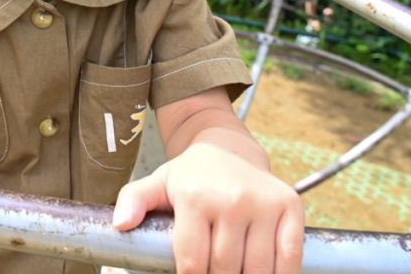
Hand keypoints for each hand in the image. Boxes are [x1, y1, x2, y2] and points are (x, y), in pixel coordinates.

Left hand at [112, 143, 303, 273]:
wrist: (228, 149)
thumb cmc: (189, 177)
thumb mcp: (157, 184)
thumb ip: (133, 200)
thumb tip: (120, 224)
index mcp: (194, 197)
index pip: (193, 263)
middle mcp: (231, 198)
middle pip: (225, 270)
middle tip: (213, 270)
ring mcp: (263, 202)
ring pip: (258, 270)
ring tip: (233, 270)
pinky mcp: (290, 206)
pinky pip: (290, 259)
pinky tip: (263, 272)